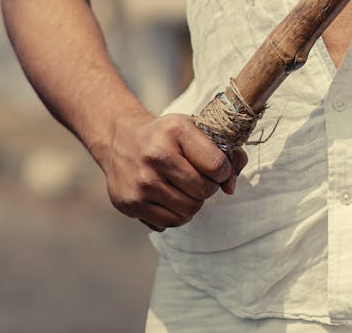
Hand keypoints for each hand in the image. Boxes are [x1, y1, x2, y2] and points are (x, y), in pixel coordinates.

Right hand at [102, 110, 247, 230]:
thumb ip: (224, 152)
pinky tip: (173, 199)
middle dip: (209, 187)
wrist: (120, 141)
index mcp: (176, 130)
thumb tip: (230, 187)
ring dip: (194, 202)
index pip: (217, 165)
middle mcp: (156, 155)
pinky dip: (178, 215)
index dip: (224, 171)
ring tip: (187, 189)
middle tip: (200, 179)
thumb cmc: (166, 136)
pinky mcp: (131, 203)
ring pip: (189, 209)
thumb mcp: (194, 129)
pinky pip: (170, 222)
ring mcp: (142, 181)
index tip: (219, 169)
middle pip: (203, 190)